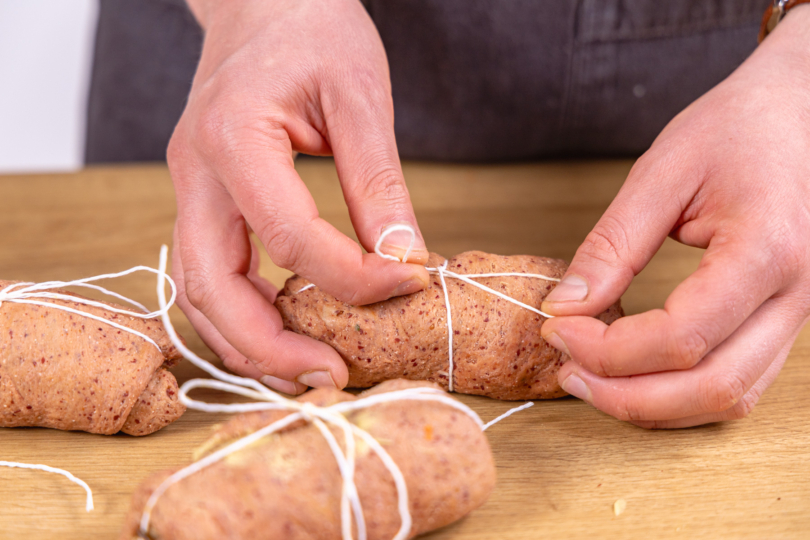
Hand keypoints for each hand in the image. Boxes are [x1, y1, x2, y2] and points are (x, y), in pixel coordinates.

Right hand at [169, 0, 429, 393]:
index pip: (290, 237)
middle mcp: (194, 172)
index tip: (409, 286)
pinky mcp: (203, 199)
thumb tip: (402, 259)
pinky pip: (207, 273)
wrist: (265, 0)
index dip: (353, 278)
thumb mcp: (359, 95)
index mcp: (232, 138)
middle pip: (211, 287)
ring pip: (197, 291)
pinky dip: (242, 314)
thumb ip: (378, 182)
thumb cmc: (312, 28)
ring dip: (247, 342)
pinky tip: (285, 331)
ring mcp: (190, 189)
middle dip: (270, 347)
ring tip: (306, 371)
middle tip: (331, 377)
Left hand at [540, 6, 809, 427]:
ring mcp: (798, 313)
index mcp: (767, 249)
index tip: (556, 328)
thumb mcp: (661, 173)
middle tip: (567, 371)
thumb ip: (612, 245)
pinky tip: (634, 374)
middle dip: (626, 395)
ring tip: (592, 378)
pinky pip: (738, 382)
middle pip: (711, 387)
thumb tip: (566, 305)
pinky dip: (682, 394)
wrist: (798, 111)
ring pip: (730, 398)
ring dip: (654, 405)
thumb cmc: (737, 128)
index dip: (607, 349)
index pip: (682, 337)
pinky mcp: (783, 318)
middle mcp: (796, 294)